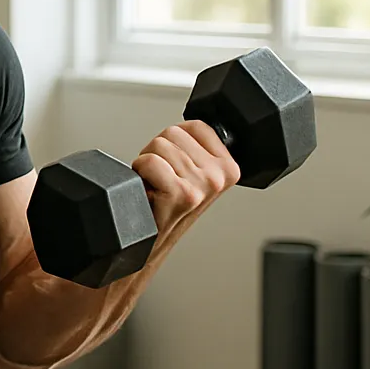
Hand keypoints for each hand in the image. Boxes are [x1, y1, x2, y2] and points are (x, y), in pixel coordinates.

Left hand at [131, 121, 239, 238]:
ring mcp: (203, 186)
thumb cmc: (166, 208)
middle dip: (158, 152)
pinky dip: (140, 172)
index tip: (174, 165)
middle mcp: (219, 177)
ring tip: (156, 186)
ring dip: (148, 164)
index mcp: (228, 168)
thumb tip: (187, 125)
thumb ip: (197, 149)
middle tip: (161, 178)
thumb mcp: (194, 175)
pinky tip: (150, 191)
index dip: (174, 141)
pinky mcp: (182, 194)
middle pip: (174, 132)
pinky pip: (150, 162)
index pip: (196, 125)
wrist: (151, 243)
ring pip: (159, 145)